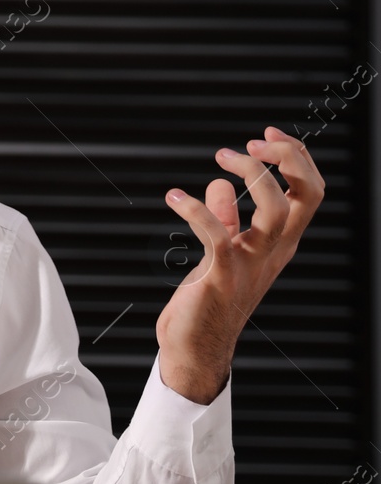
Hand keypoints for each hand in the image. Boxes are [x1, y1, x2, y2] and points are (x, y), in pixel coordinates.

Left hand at [156, 125, 324, 402]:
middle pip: (306, 196)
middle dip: (287, 159)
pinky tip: (174, 198)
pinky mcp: (223, 276)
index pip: (309, 193)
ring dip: (251, 176)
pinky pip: (218, 234)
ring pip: (275, 210)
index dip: (295, 159)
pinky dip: (196, 210)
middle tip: (250, 144)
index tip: (267, 136)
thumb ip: (225, 218)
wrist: (194, 347)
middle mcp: (273, 251)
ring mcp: (251, 264)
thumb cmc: (207, 300)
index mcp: (278, 243)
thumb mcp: (221, 252)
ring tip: (220, 158)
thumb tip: (221, 186)